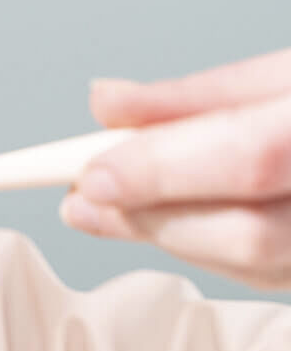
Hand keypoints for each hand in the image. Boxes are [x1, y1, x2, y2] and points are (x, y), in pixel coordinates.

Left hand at [59, 47, 290, 288]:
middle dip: (154, 214)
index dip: (165, 169)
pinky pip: (271, 275)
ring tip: (107, 208)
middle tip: (81, 195)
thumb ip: (199, 96)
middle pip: (250, 231)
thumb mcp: (290, 76)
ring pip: (257, 264)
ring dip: (170, 236)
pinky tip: (173, 224)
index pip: (255, 156)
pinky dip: (209, 249)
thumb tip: (104, 104)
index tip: (89, 173)